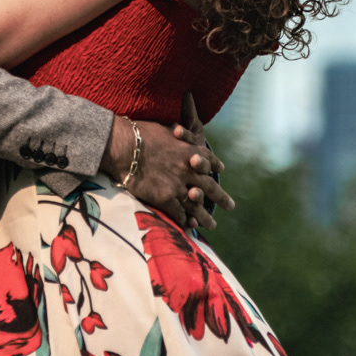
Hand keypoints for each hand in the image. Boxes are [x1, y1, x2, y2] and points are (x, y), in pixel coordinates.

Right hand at [103, 115, 232, 233]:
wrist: (125, 146)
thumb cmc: (141, 133)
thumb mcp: (166, 129)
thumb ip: (176, 135)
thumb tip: (177, 130)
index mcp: (191, 150)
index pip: (208, 160)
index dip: (214, 166)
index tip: (220, 170)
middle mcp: (189, 169)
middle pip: (209, 187)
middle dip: (221, 198)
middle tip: (230, 206)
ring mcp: (178, 185)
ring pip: (196, 205)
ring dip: (204, 216)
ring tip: (211, 225)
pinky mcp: (165, 198)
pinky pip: (179, 213)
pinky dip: (185, 221)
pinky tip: (188, 226)